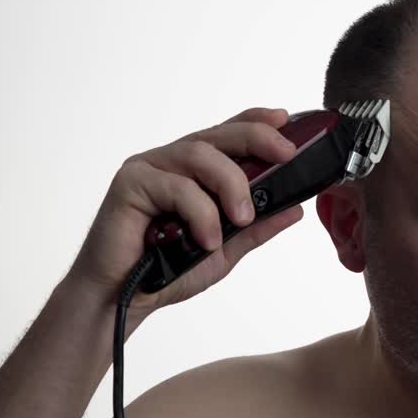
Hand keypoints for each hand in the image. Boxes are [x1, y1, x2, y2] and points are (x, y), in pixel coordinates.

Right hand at [64, 107, 302, 315]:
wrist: (122, 299)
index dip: (256, 121)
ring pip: (200, 155)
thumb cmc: (164, 271)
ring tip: (242, 219)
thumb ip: (255, 228)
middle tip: (286, 155)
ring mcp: (148, 169)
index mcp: (192, 172)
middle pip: (217, 136)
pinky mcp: (129, 183)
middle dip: (256, 139)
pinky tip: (207, 240)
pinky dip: (200, 213)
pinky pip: (176, 186)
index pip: (227, 134)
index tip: (286, 119)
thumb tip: (295, 209)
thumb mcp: (223, 250)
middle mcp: (170, 163)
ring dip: (231, 185)